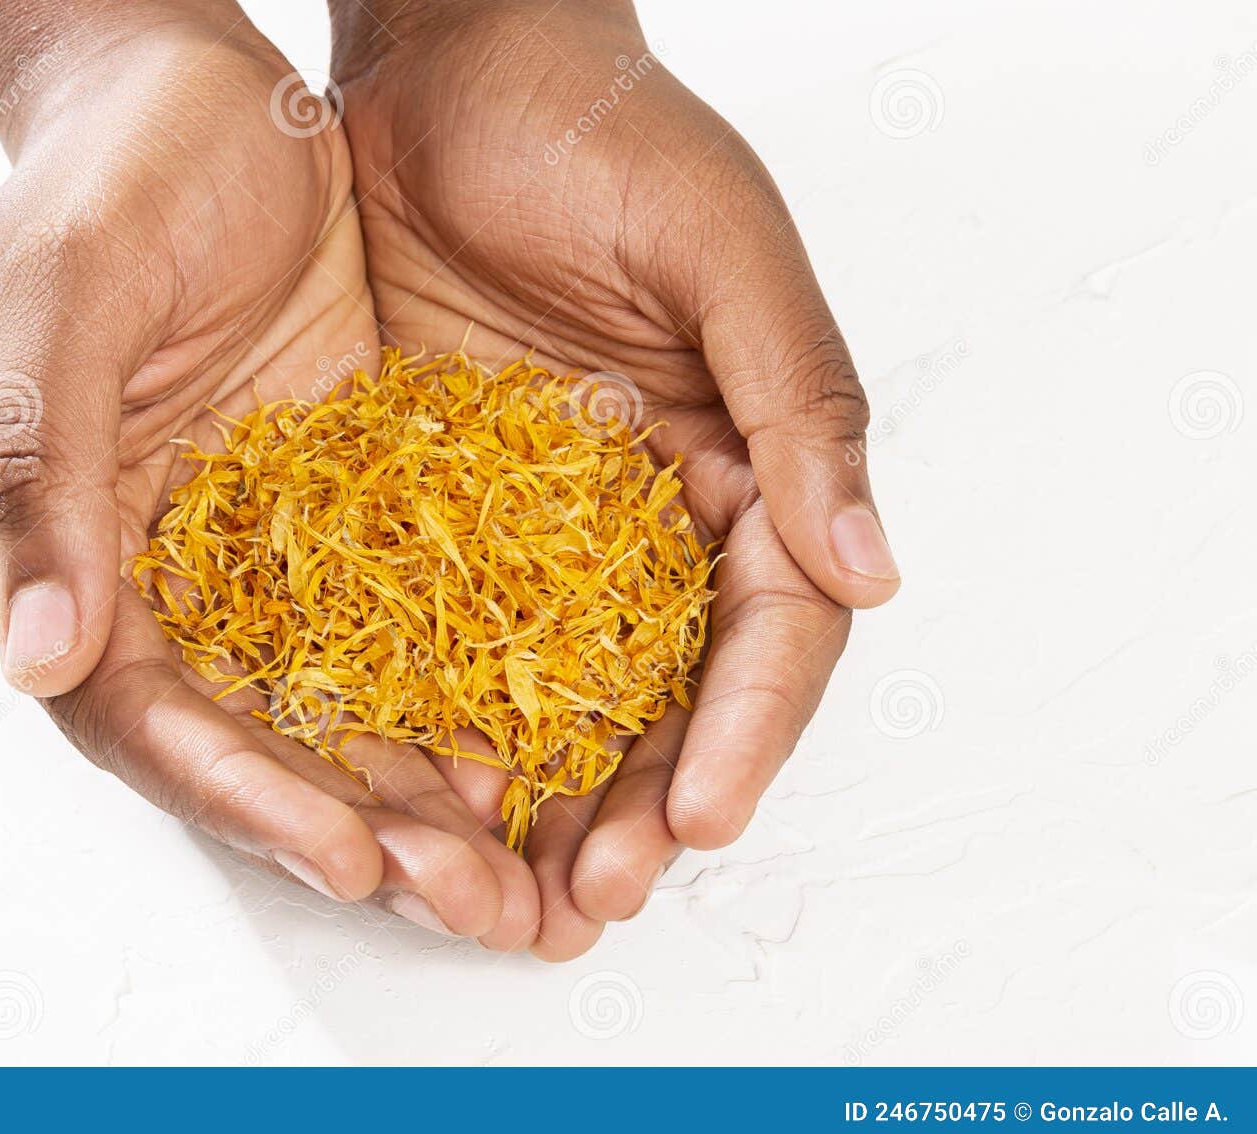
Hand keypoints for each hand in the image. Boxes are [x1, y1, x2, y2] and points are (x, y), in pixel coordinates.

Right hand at [0, 1, 537, 947]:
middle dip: (349, 827)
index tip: (347, 854)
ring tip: (511, 858)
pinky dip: (447, 691)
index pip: (137, 710)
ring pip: (325, 705)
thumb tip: (35, 663)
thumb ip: (43, 472)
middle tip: (466, 897)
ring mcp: (238, 545)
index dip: (238, 791)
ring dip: (410, 789)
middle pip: (242, 738)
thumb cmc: (113, 162)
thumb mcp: (66, 290)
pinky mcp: (326, 511)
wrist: (201, 85)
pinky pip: (389, 629)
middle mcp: (140, 567)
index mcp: (50, 536)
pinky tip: (523, 740)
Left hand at [331, 0, 900, 957]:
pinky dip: (438, 720)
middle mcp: (649, 515)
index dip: (749, 728)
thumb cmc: (602, 132)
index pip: (773, 627)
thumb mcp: (718, 249)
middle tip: (596, 895)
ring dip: (542, 795)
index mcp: (744, 462)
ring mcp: (541, 527)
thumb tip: (874, 569)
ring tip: (506, 892)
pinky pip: (439, 637)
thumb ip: (799, 402)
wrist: (448, 70)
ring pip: (556, 691)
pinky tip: (416, 790)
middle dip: (642, 800)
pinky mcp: (434, 515)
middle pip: (666, 690)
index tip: (707, 816)